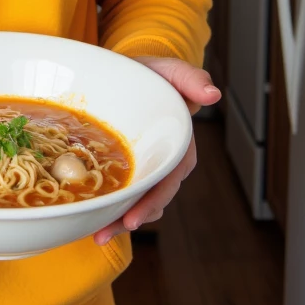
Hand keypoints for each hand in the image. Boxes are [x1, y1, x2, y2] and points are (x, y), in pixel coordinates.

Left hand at [92, 56, 219, 245]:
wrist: (130, 74)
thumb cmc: (151, 73)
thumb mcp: (168, 70)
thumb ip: (190, 78)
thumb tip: (213, 94)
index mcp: (179, 143)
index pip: (170, 177)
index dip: (154, 199)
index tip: (136, 217)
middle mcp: (165, 160)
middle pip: (153, 197)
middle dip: (132, 218)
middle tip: (107, 233)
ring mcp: (147, 166)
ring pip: (138, 200)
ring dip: (118, 220)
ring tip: (96, 235)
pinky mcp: (129, 168)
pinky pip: (123, 192)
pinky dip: (108, 207)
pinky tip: (91, 220)